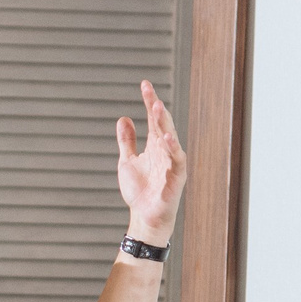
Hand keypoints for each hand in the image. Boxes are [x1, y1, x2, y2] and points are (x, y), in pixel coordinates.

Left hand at [113, 79, 186, 244]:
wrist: (144, 216)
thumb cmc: (140, 191)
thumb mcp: (127, 161)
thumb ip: (127, 141)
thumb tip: (124, 119)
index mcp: (155, 146)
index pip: (153, 119)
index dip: (149, 102)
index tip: (144, 84)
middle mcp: (165, 151)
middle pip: (162, 125)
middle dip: (156, 109)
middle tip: (150, 94)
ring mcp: (172, 163)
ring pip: (170, 139)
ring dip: (164, 123)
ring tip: (157, 108)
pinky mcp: (176, 178)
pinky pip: (176, 161)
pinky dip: (172, 149)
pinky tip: (166, 137)